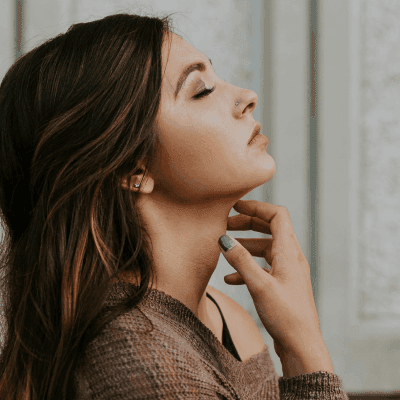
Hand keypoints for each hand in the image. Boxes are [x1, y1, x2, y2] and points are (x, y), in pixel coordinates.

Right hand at [219, 199, 324, 359]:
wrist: (301, 345)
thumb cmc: (285, 315)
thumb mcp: (259, 285)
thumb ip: (240, 260)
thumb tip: (224, 240)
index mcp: (289, 251)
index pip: (277, 215)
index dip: (257, 207)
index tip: (235, 206)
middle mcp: (291, 257)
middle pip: (270, 228)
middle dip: (247, 223)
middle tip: (225, 225)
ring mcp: (287, 271)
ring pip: (265, 247)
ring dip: (245, 244)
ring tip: (224, 248)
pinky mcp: (282, 284)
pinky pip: (264, 267)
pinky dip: (248, 265)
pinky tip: (230, 277)